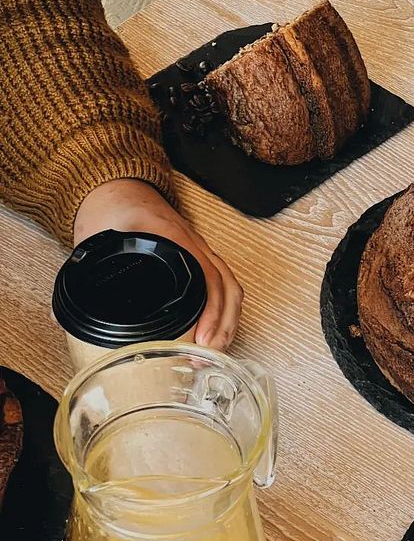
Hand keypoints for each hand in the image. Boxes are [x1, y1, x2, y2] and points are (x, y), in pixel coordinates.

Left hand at [74, 179, 242, 349]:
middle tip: (206, 355)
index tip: (202, 337)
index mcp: (174, 238)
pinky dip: (224, 307)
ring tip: (212, 351)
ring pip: (230, 284)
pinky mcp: (196, 256)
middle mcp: (193, 244)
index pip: (207, 275)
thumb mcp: (95, 236)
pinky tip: (212, 329)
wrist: (118, 185)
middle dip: (224, 323)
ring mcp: (198, 249)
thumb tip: (57, 315)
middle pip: (227, 284)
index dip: (211, 309)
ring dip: (228, 319)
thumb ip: (79, 273)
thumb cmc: (112, 206)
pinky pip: (222, 281)